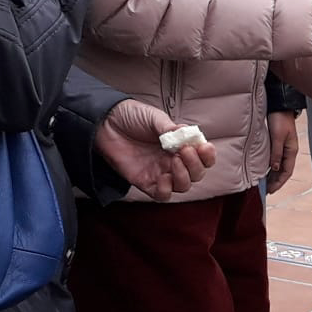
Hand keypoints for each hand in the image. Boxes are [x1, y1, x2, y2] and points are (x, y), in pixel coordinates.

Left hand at [95, 98, 215, 201]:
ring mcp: (159, 172)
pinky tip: (163, 176)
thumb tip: (188, 136)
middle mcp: (173, 161)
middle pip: (196, 174)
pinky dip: (166, 190)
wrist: (104, 122)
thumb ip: (171, 129)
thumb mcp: (154, 117)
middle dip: (196, 165)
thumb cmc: (131, 117)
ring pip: (182, 186)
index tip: (203, 147)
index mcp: (180, 145)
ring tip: (174, 161)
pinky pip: (162, 195)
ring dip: (184, 177)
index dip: (207, 156)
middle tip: (185, 151)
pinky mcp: (144, 181)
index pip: (203, 158)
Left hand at [266, 111, 299, 194]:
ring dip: (272, 175)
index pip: (286, 172)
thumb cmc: (280, 119)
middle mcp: (288, 151)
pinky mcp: (278, 143)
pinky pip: (274, 159)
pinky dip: (269, 167)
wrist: (280, 105)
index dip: (279, 182)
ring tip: (263, 184)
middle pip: (282, 171)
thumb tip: (273, 169)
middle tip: (265, 191)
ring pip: (278, 166)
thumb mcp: (278, 136)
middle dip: (275, 182)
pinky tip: (263, 170)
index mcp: (291, 151)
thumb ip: (276, 153)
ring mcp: (283, 147)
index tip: (270, 191)